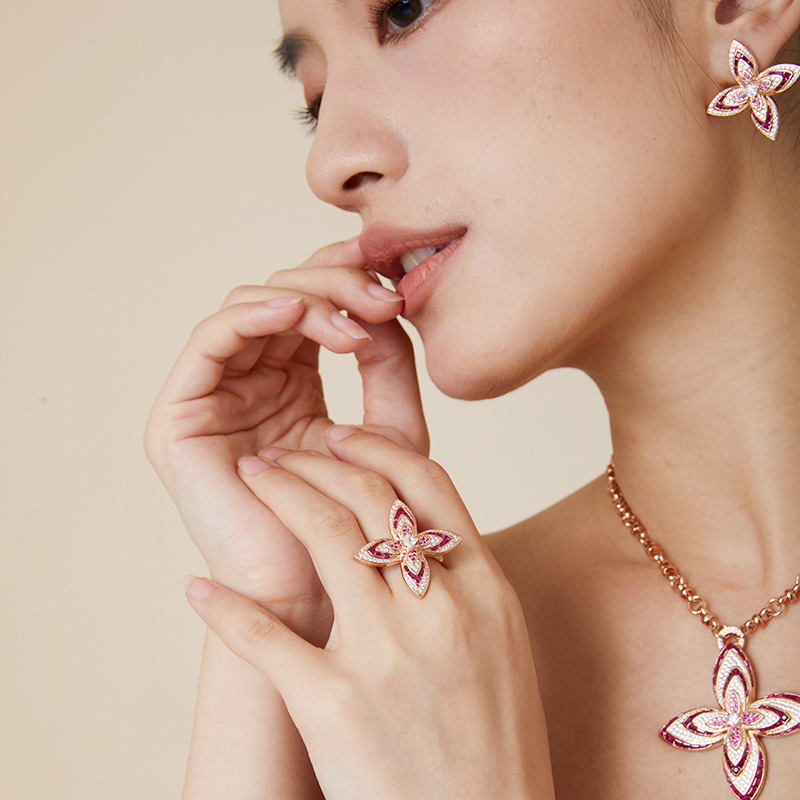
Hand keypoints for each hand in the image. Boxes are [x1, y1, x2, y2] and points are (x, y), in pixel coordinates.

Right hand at [145, 239, 427, 638]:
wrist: (324, 594)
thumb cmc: (362, 521)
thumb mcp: (390, 429)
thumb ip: (390, 366)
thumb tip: (384, 303)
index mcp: (290, 381)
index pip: (310, 306)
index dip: (346, 278)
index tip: (396, 280)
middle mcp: (248, 382)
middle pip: (280, 298)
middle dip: (334, 287)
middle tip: (382, 300)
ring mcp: (213, 397)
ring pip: (248, 308)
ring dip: (305, 300)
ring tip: (354, 321)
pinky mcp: (179, 417)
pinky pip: (209, 342)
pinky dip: (253, 316)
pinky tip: (299, 314)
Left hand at [185, 428, 554, 799]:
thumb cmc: (496, 745)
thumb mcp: (502, 647)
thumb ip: (462, 584)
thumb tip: (413, 530)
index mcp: (488, 593)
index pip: (429, 484)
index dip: (378, 449)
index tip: (342, 435)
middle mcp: (439, 612)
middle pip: (369, 499)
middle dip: (317, 461)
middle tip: (283, 453)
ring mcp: (385, 657)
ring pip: (324, 539)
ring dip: (280, 496)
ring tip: (253, 476)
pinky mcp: (332, 706)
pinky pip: (266, 638)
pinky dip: (227, 607)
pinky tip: (200, 588)